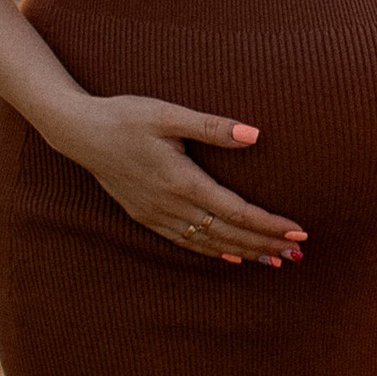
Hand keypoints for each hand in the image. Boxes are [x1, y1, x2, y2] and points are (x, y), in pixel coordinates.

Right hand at [68, 100, 304, 267]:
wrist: (78, 132)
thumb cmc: (125, 116)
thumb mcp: (168, 114)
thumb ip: (212, 127)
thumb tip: (255, 135)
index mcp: (181, 181)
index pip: (237, 212)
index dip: (270, 225)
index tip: (298, 232)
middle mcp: (170, 205)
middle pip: (227, 233)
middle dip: (264, 244)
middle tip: (298, 254)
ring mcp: (156, 214)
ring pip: (208, 243)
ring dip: (243, 252)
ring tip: (274, 261)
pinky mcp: (145, 216)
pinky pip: (185, 242)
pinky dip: (212, 252)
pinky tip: (231, 257)